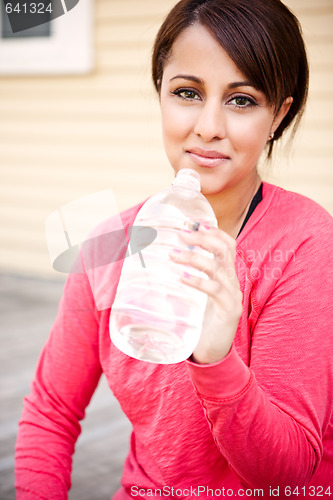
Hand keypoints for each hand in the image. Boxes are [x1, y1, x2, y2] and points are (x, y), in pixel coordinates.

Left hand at [169, 224, 242, 363]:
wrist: (213, 353)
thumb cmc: (200, 322)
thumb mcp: (194, 296)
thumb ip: (186, 279)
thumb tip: (159, 262)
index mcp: (226, 275)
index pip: (227, 245)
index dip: (213, 231)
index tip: (193, 222)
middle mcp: (232, 282)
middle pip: (225, 250)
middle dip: (203, 238)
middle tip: (181, 233)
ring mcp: (233, 295)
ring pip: (217, 267)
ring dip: (194, 257)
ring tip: (172, 255)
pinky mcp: (229, 310)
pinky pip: (215, 290)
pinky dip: (198, 281)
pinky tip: (182, 277)